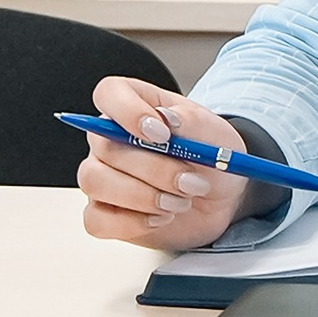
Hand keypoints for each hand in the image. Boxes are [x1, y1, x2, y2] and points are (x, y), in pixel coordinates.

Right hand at [76, 76, 250, 249]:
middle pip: (105, 146)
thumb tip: (167, 117)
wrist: (222, 197)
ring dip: (143, 197)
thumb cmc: (210, 155)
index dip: (128, 111)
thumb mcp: (213, 133)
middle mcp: (110, 139)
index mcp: (135, 105)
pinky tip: (162, 217)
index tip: (162, 135)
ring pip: (95, 182)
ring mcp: (103, 176)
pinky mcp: (104, 213)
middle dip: (154, 169)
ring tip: (180, 202)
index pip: (109, 93)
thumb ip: (191, 122)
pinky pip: (97, 220)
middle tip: (190, 182)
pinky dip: (133, 223)